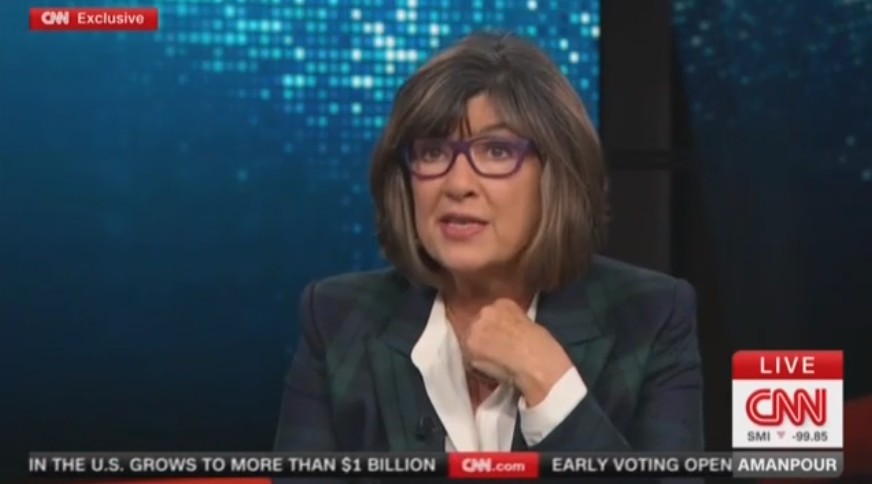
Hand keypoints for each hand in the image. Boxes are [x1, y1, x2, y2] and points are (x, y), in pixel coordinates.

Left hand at [458, 299, 573, 405]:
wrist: (538, 364)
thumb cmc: (542, 349)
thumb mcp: (529, 325)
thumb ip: (511, 324)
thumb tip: (504, 334)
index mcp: (504, 303)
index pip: (491, 313)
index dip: (494, 328)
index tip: (501, 338)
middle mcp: (486, 310)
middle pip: (478, 324)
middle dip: (483, 337)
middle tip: (494, 352)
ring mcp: (475, 326)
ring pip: (470, 340)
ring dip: (478, 351)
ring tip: (491, 363)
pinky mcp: (469, 345)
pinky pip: (468, 357)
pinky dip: (476, 366)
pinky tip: (489, 371)